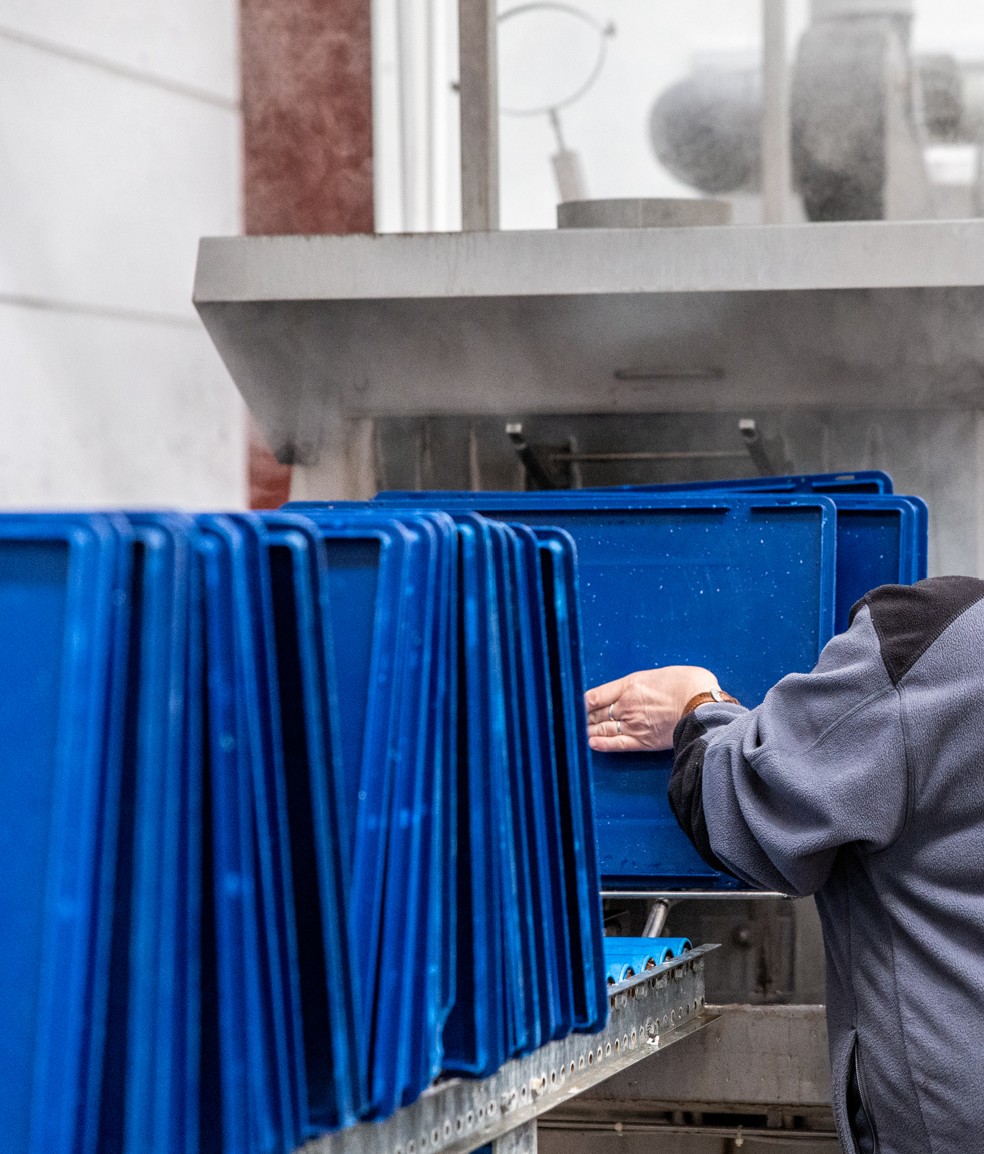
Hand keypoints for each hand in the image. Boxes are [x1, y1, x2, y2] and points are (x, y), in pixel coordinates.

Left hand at [584, 666, 721, 751]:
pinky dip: (602, 744)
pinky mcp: (643, 741)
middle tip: (571, 720)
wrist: (701, 702)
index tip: (575, 704)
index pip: (596, 695)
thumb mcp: (660, 673)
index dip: (583, 701)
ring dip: (589, 730)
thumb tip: (641, 689)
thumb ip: (644, 683)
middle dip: (583, 717)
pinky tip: (591, 744)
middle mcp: (626, 705)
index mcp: (629, 685)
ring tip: (577, 732)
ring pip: (603, 729)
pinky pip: (617, 744)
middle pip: (597, 713)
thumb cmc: (687, 683)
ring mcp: (633, 724)